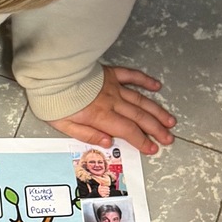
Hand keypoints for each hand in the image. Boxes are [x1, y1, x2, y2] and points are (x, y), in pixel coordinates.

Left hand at [52, 65, 175, 155]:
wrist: (50, 73)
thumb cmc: (54, 101)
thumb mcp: (64, 125)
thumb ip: (87, 135)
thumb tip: (109, 142)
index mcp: (100, 116)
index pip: (128, 131)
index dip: (142, 141)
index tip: (153, 149)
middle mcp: (111, 101)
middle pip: (139, 117)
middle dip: (156, 129)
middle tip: (169, 138)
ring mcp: (113, 86)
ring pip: (140, 100)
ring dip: (157, 111)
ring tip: (170, 121)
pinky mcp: (110, 74)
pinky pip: (132, 76)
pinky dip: (145, 81)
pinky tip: (157, 86)